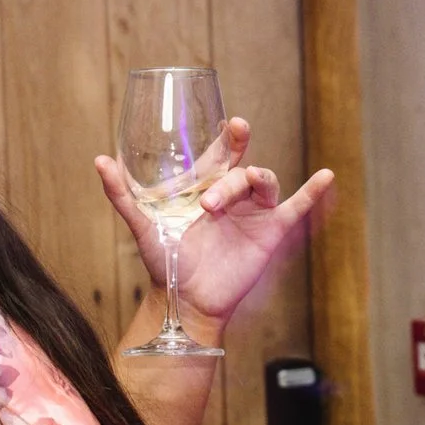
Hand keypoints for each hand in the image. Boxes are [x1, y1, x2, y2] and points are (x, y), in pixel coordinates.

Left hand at [94, 117, 333, 332]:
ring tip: (216, 209)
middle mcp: (233, 195)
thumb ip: (122, 194)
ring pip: (262, 181)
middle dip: (234, 160)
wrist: (185, 299)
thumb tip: (99, 160)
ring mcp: (254, 212)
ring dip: (245, 186)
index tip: (234, 124)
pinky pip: (297, 208)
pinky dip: (313, 193)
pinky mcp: (271, 232)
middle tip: (220, 170)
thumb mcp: (142, 225)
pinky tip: (326, 177)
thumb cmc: (165, 262)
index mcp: (207, 186)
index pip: (222, 153)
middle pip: (240, 166)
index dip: (230, 137)